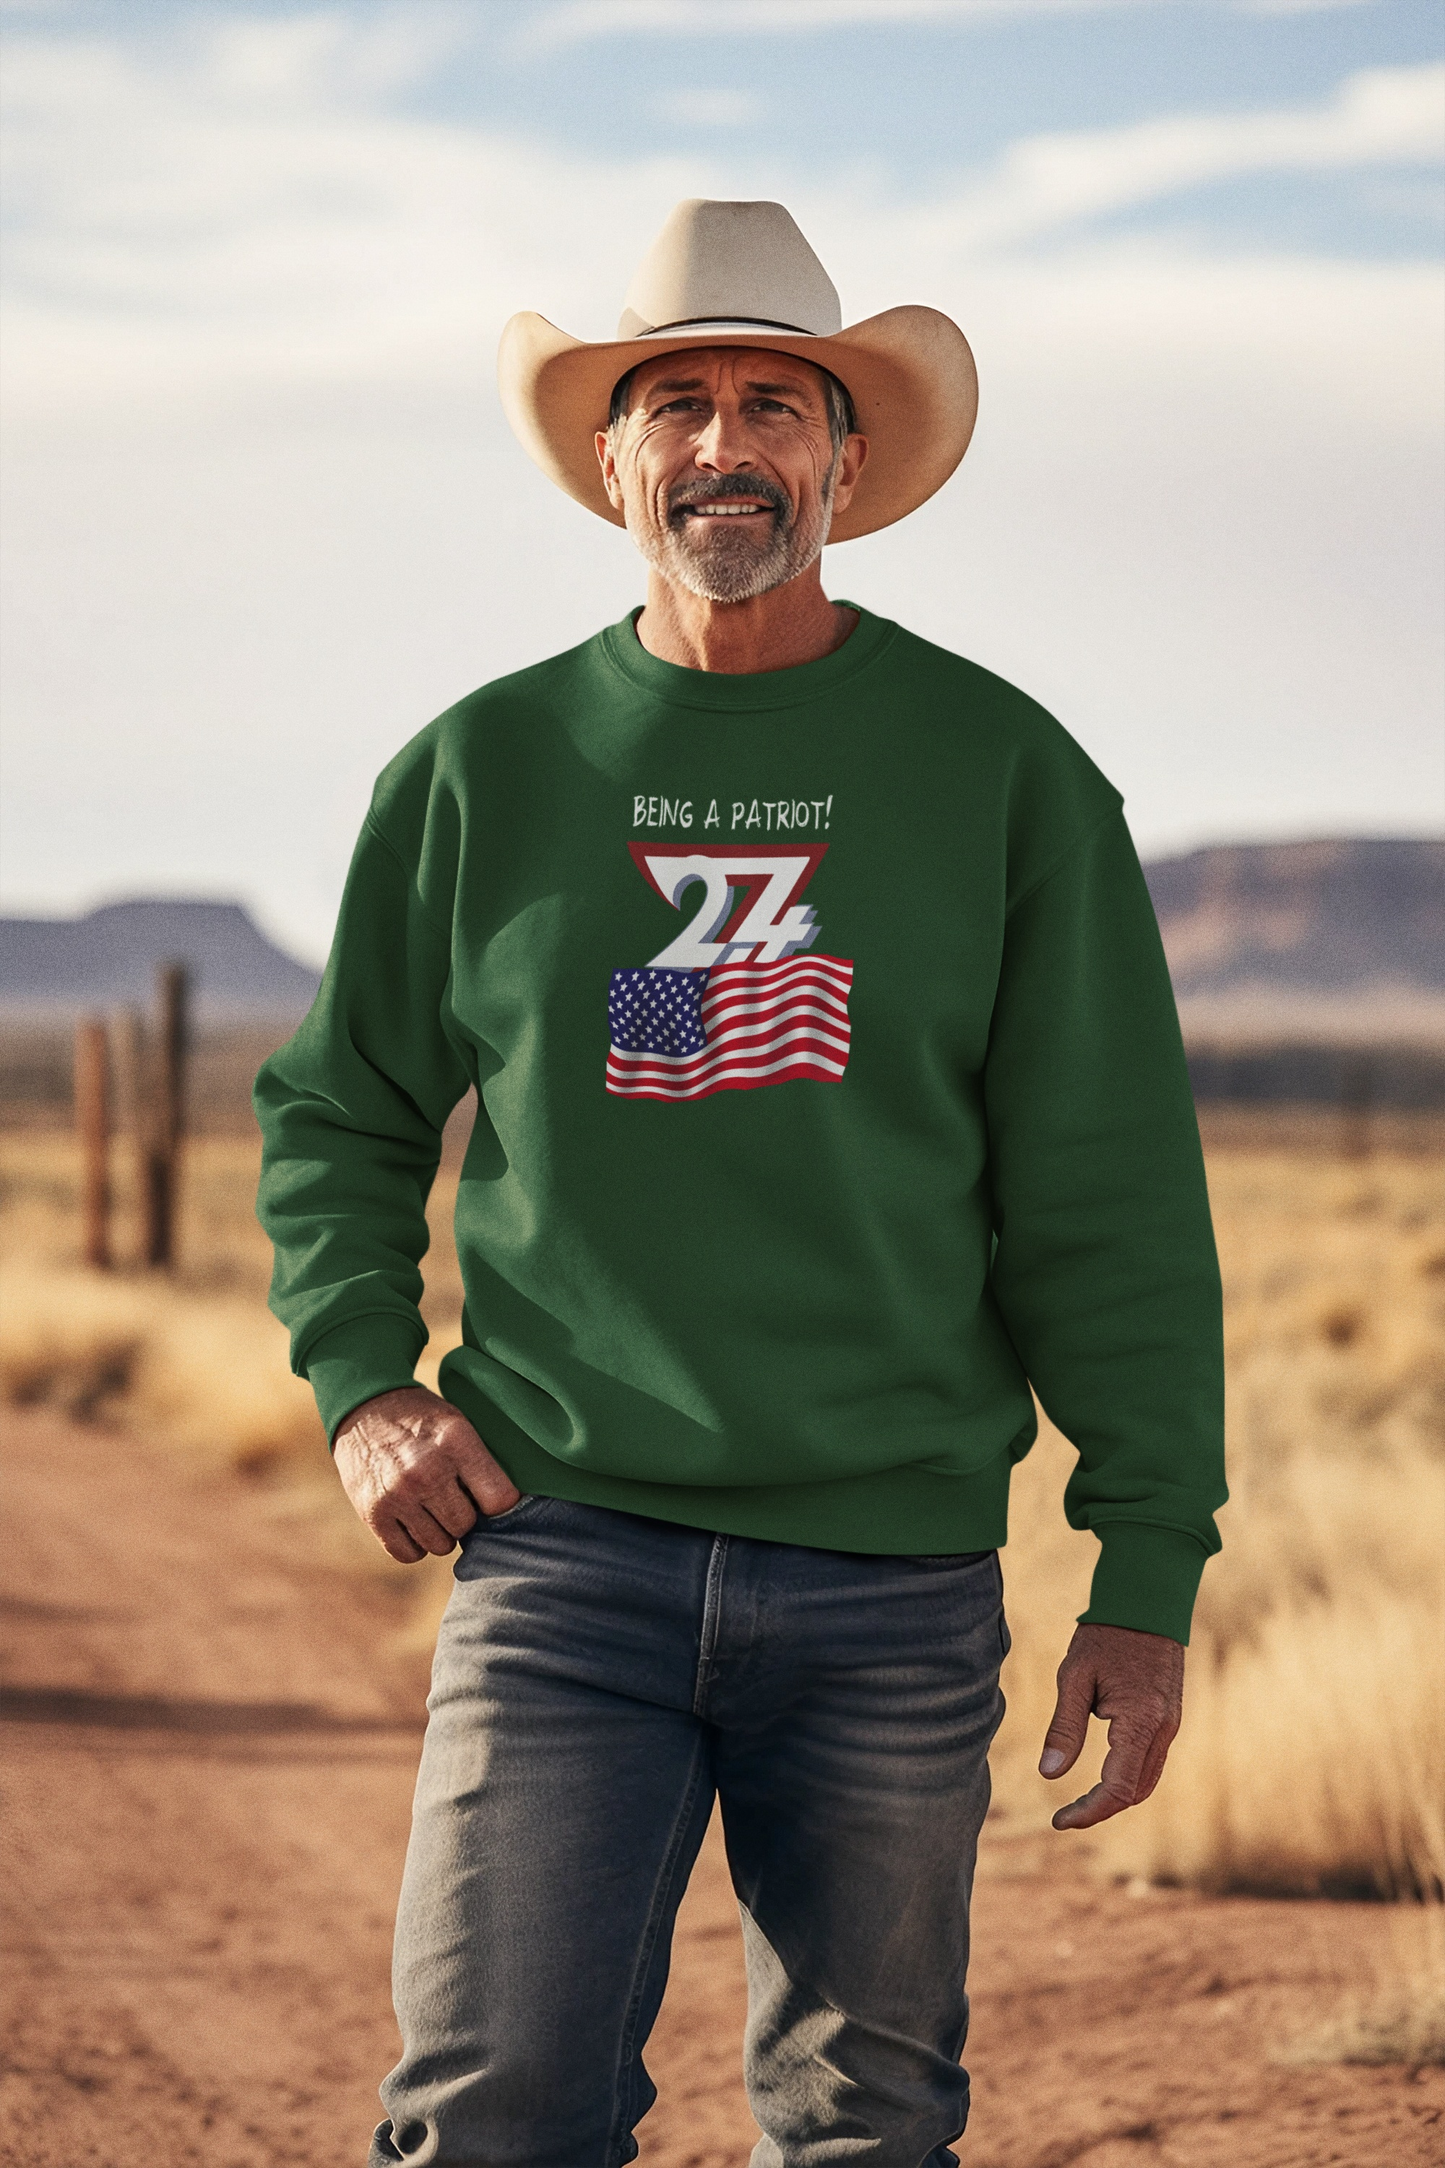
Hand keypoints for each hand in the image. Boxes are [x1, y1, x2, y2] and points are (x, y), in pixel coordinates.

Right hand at [332, 1385, 520, 1563]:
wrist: (363, 1408)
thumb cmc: (422, 1420)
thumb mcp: (457, 1424)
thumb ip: (480, 1463)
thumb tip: (508, 1510)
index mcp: (456, 1441)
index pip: (499, 1499)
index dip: (496, 1504)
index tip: (487, 1498)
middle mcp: (427, 1469)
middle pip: (466, 1525)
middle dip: (463, 1517)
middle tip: (452, 1498)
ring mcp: (398, 1493)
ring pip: (439, 1545)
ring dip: (439, 1532)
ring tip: (430, 1506)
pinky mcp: (373, 1513)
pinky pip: (408, 1554)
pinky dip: (413, 1544)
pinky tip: (411, 1519)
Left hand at [1038, 1622, 1183, 1830]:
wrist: (1146, 1602)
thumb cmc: (1105, 1635)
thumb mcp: (1074, 1676)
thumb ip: (1065, 1728)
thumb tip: (1049, 1775)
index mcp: (1140, 1721)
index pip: (1117, 1789)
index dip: (1088, 1812)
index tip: (1059, 1821)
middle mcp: (1163, 1730)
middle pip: (1135, 1793)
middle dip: (1100, 1809)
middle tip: (1064, 1815)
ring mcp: (1171, 1725)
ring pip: (1146, 1781)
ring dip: (1116, 1797)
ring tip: (1080, 1801)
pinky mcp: (1171, 1719)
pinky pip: (1151, 1762)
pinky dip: (1128, 1778)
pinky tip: (1103, 1774)